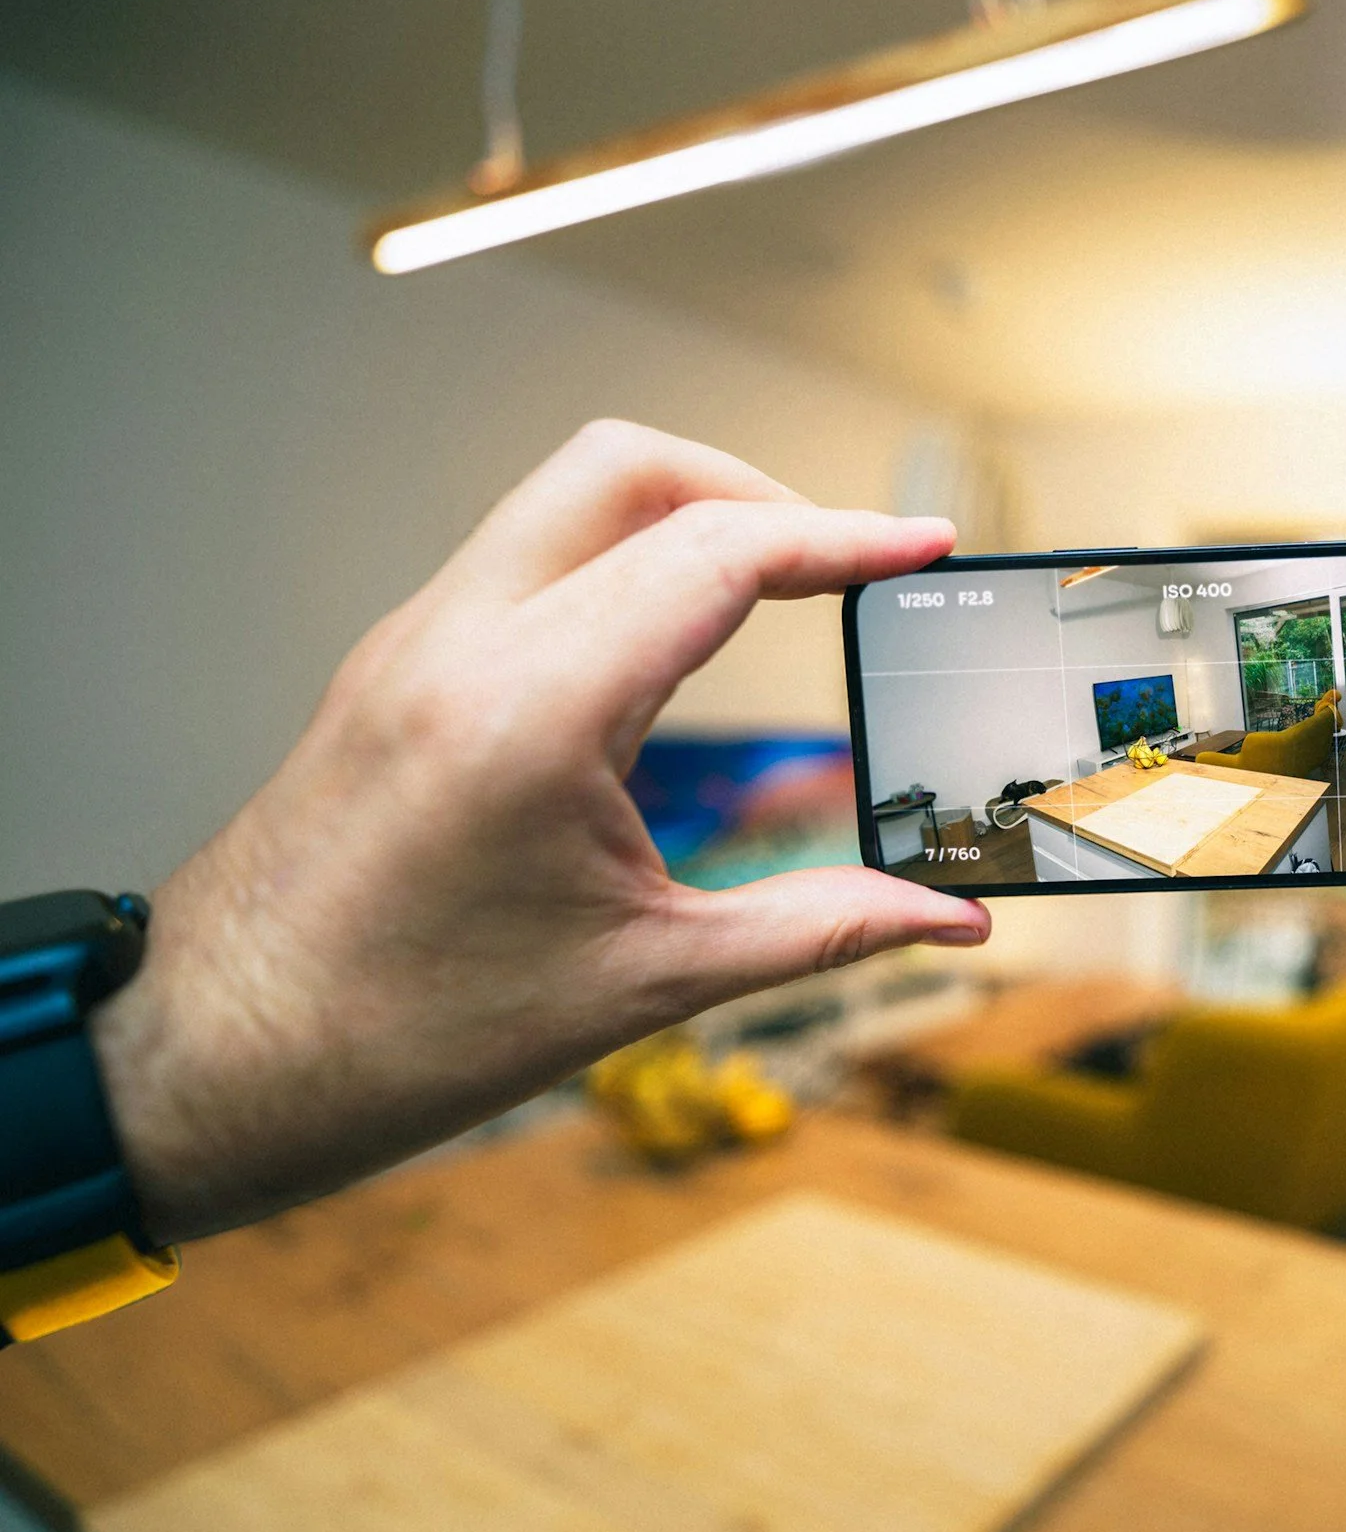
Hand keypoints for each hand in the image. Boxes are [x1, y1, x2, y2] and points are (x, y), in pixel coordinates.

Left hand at [93, 421, 989, 1242]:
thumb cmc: (397, 1037)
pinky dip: (615, 568)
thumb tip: (949, 918)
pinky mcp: (393, 669)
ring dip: (680, 519)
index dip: (842, 538)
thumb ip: (819, 929)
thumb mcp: (646, 983)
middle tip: (841, 563)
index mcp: (527, 711)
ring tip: (773, 597)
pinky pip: (522, 561)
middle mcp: (459, 644)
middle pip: (629, 466)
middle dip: (756, 492)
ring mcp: (413, 645)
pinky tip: (667, 652)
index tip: (924, 546)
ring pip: (566, 499)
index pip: (713, 554)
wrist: (210, 1064)